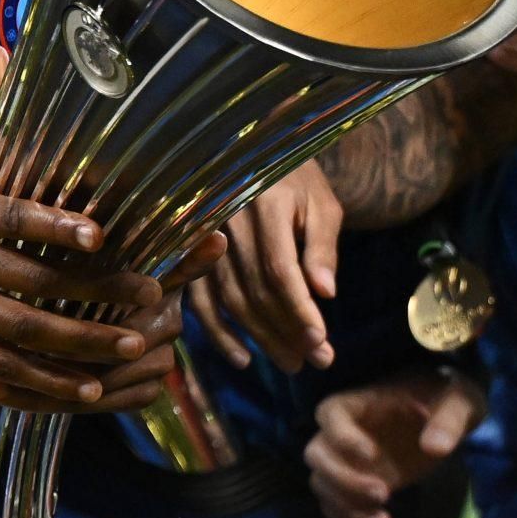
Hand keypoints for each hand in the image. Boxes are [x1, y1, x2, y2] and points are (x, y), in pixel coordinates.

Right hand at [0, 47, 195, 414]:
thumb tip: (1, 53)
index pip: (5, 215)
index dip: (50, 226)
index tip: (98, 234)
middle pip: (23, 279)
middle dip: (90, 291)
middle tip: (150, 296)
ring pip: (16, 327)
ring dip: (77, 341)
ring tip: (130, 345)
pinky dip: (40, 378)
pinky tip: (85, 388)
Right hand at [184, 160, 338, 372]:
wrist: (254, 153)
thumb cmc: (296, 179)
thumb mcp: (322, 204)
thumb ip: (322, 247)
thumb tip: (325, 293)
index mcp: (263, 206)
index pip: (279, 270)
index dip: (299, 310)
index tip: (322, 343)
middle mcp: (226, 223)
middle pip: (253, 291)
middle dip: (286, 331)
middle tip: (316, 362)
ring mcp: (203, 239)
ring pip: (228, 299)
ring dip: (258, 337)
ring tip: (291, 363)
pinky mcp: (191, 253)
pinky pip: (199, 298)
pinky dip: (217, 332)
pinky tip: (241, 358)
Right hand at [304, 370, 485, 517]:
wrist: (444, 414)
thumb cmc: (445, 397)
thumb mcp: (457, 400)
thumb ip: (448, 421)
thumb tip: (434, 448)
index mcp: (358, 403)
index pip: (330, 415)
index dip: (342, 437)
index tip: (372, 455)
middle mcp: (341, 432)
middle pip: (317, 455)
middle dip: (344, 480)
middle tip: (383, 494)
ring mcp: (346, 462)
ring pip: (322, 486)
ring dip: (346, 509)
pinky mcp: (356, 485)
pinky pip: (337, 508)